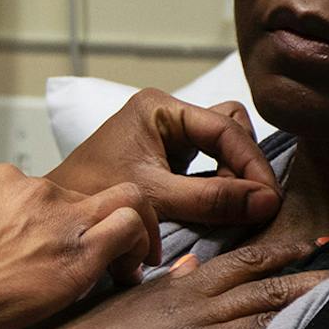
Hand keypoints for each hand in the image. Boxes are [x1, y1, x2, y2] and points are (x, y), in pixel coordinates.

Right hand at [0, 165, 155, 328]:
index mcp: (4, 180)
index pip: (54, 191)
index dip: (66, 219)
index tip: (65, 244)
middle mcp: (37, 189)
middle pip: (93, 193)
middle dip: (106, 222)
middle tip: (112, 254)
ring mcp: (62, 216)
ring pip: (128, 198)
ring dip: (135, 229)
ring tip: (128, 264)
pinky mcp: (81, 250)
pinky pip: (129, 228)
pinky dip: (139, 246)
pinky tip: (127, 272)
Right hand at [7, 238, 328, 328]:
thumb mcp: (131, 298)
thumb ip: (167, 284)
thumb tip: (192, 271)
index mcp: (182, 288)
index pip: (245, 260)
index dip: (287, 251)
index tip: (323, 244)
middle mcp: (194, 314)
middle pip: (268, 294)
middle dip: (315, 284)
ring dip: (307, 324)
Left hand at [48, 91, 279, 266]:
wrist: (57, 220)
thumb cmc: (93, 197)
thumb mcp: (157, 197)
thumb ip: (212, 199)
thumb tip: (267, 202)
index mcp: (159, 108)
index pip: (224, 127)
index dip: (251, 163)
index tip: (270, 199)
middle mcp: (166, 115)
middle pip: (230, 129)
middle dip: (243, 166)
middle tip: (252, 204)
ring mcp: (167, 136)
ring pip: (223, 147)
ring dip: (234, 178)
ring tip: (235, 210)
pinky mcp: (168, 160)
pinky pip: (209, 166)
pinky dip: (219, 187)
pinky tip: (221, 210)